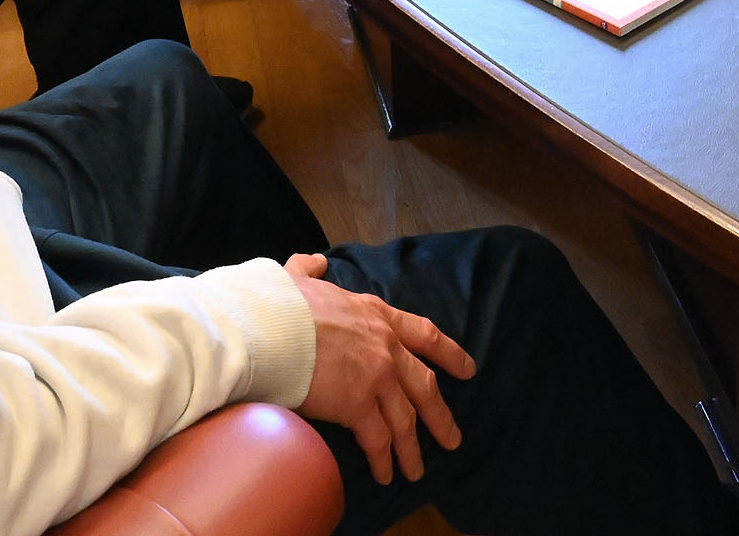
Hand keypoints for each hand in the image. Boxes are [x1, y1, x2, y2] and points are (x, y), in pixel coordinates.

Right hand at [286, 254, 472, 485]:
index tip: (468, 370)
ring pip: (405, 419)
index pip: (425, 334)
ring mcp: (377, 378)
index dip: (450, 354)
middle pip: (424, 386)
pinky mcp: (358, 406)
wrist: (270, 327)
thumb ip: (312, 270)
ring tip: (417, 471)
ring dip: (412, 448)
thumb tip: (315, 263)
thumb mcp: (303, 277)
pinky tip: (386, 475)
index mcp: (376, 315)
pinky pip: (378, 439)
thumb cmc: (282, 303)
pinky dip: (384, 459)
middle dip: (440, 415)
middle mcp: (386, 347)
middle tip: (452, 438)